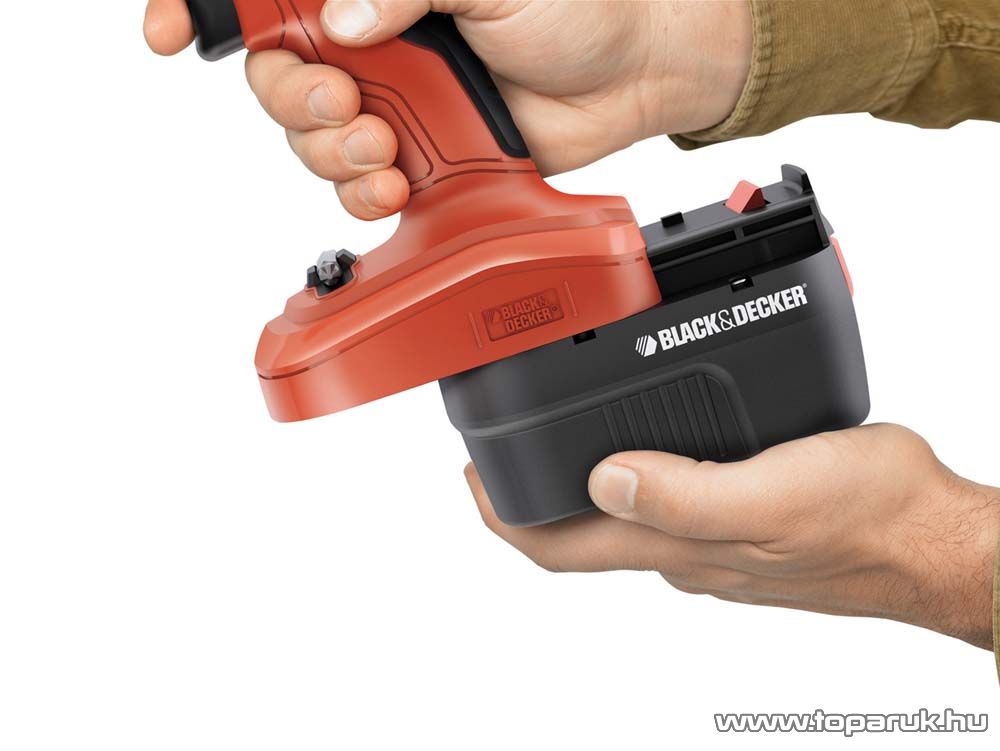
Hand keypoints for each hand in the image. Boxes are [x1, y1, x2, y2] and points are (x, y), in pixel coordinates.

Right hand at [144, 0, 750, 218]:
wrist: (634, 69)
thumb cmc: (577, 2)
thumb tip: (339, 19)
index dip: (214, 7)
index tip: (176, 30)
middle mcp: (373, 39)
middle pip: (275, 75)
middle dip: (292, 99)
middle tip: (344, 103)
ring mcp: (393, 101)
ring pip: (310, 139)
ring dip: (329, 152)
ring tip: (383, 146)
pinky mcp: (418, 156)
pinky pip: (356, 184)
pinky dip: (360, 191)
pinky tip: (394, 182)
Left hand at [466, 424, 999, 649]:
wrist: (937, 542)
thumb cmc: (874, 519)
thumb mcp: (776, 494)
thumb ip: (686, 494)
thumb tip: (601, 479)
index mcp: (679, 546)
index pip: (560, 547)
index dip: (503, 516)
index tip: (471, 474)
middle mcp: (685, 550)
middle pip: (580, 533)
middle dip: (532, 495)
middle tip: (507, 445)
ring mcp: (713, 541)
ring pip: (622, 517)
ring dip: (580, 481)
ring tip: (563, 434)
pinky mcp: (743, 524)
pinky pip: (668, 501)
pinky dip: (637, 472)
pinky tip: (650, 439)